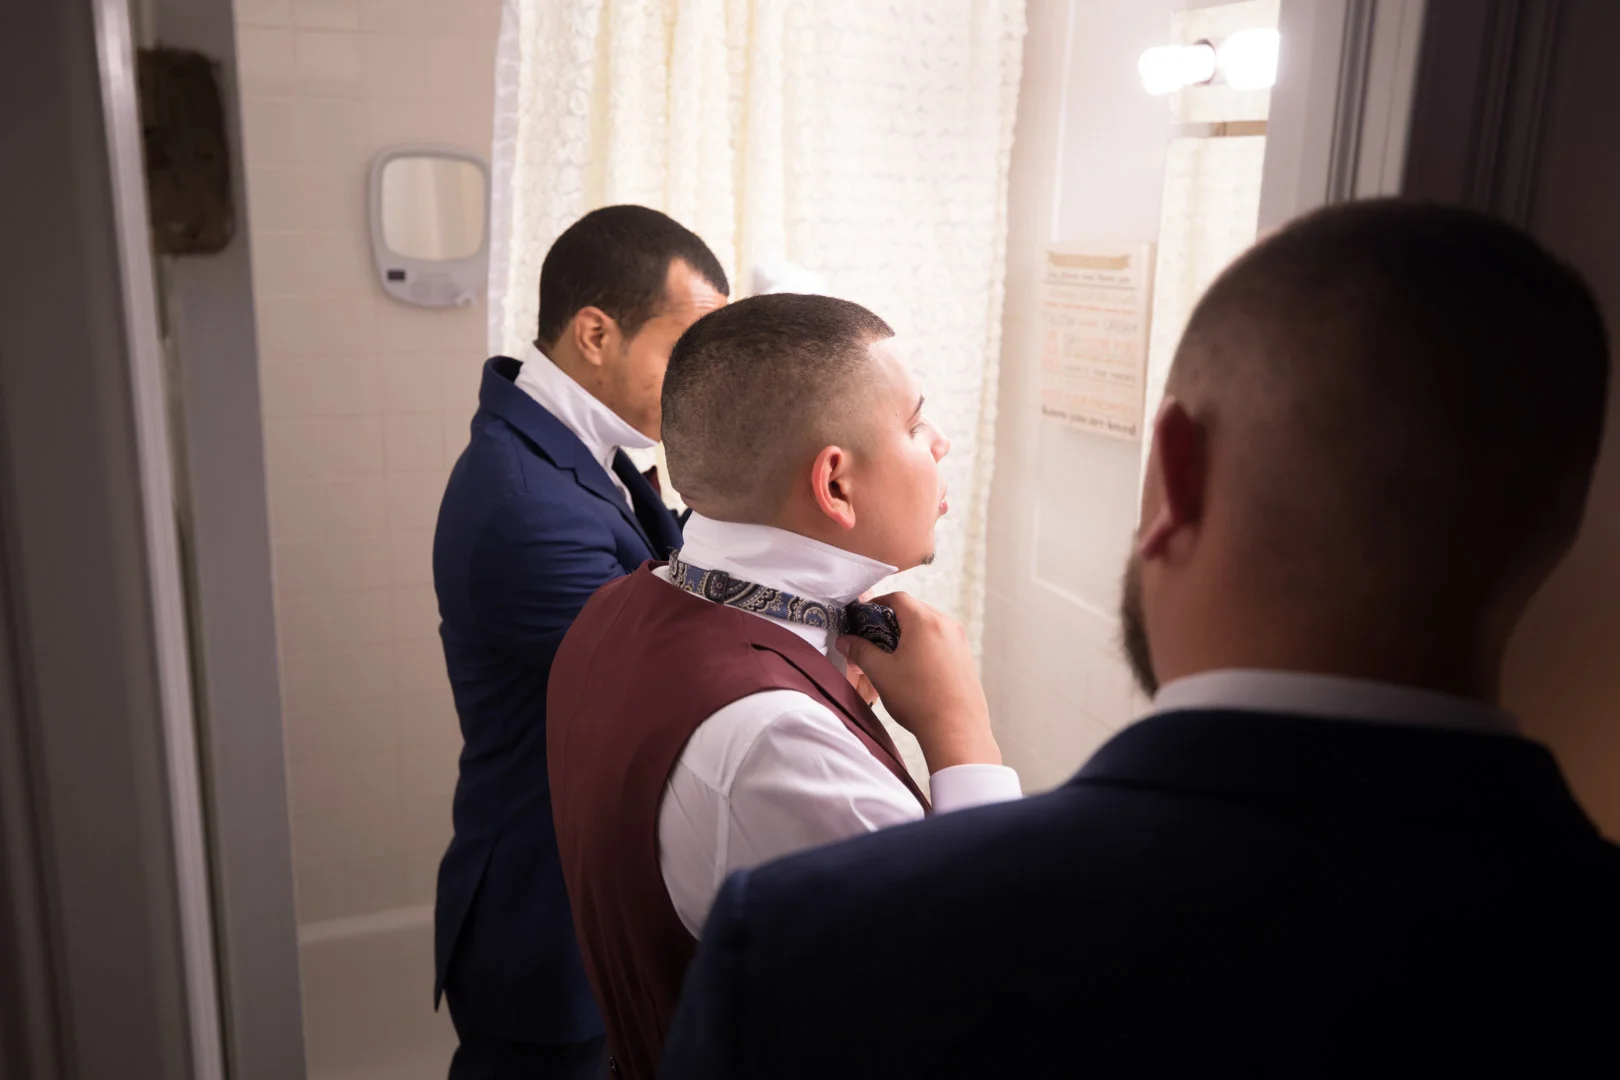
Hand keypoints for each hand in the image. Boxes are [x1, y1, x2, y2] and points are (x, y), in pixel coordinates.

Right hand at [836, 592, 998, 771]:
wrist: (956, 730)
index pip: (897, 598)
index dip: (877, 603)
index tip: (864, 616)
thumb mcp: (881, 673)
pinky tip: (914, 669)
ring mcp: (960, 641)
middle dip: (892, 620)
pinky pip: (942, 641)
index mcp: (924, 621)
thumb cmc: (919, 700)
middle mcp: (946, 625)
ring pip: (929, 625)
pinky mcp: (966, 657)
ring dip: (910, 633)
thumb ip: (860, 651)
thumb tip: (845, 641)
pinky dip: (925, 646)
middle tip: (874, 638)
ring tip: (893, 656)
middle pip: (914, 609)